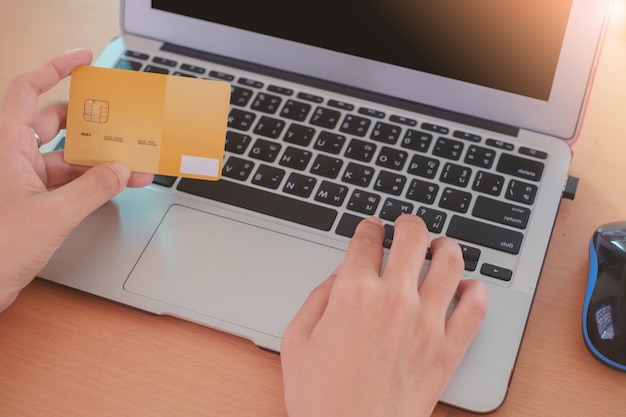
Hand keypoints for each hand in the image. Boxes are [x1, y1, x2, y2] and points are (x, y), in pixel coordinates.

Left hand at [0, 49, 152, 311]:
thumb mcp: (53, 215)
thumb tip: (118, 170)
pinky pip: (71, 182)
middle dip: (91, 122)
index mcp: (6, 147)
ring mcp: (24, 180)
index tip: (83, 60)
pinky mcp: (35, 202)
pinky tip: (118, 185)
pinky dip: (94, 183)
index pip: (27, 91)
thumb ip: (92, 189)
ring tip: (133, 161)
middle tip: (121, 119)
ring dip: (100, 160)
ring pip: (68, 157)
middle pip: (56, 123)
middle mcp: (14, 158)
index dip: (54, 69)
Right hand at [280, 214, 488, 416]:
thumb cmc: (320, 397)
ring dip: (446, 246)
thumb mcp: (297, 340)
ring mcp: (426, 322)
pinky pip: (475, 308)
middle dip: (409, 223)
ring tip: (442, 246)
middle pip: (413, 238)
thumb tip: (340, 274)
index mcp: (353, 292)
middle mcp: (394, 298)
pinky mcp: (448, 350)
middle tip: (406, 225)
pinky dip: (475, 291)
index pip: (367, 240)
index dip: (368, 227)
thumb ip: (318, 297)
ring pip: (450, 263)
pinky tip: (467, 287)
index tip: (371, 227)